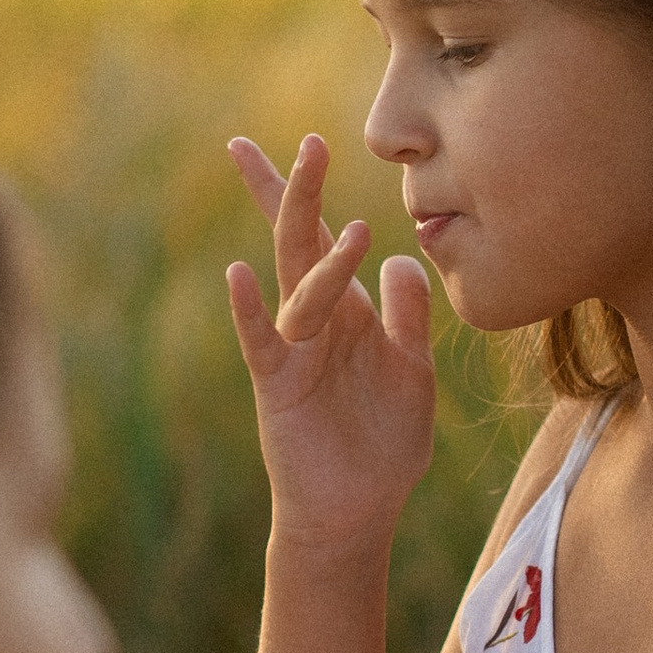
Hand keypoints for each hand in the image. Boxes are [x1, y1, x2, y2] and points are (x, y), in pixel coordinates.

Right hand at [227, 134, 437, 557]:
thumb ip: (410, 317)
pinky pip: (262, 340)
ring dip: (319, 256)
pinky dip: (250, 308)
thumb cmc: (383, 444)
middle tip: (311, 146)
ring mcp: (294, 351)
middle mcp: (315, 321)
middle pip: (301, 244)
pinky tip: (238, 274)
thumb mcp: (414, 373)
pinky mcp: (279, 387)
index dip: (308, 192)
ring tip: (348, 228)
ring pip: (298, 289)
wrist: (359, 510)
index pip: (320, 238)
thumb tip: (400, 257)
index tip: (307, 141)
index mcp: (346, 310)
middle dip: (303, 195)